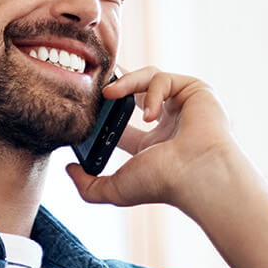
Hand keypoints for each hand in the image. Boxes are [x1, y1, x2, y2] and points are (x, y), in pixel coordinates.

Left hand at [64, 66, 265, 216]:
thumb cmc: (164, 184)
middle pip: (136, 90)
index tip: (85, 106)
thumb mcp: (116, 189)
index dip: (103, 111)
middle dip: (115, 82)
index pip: (123, 121)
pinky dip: (151, 91)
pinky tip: (149, 114)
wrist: (197, 174)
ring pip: (148, 78)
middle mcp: (169, 123)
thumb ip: (88, 185)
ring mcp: (183, 105)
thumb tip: (69, 170)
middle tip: (94, 81)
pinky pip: (164, 78)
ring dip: (126, 84)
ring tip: (109, 94)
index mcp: (153, 144)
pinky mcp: (195, 90)